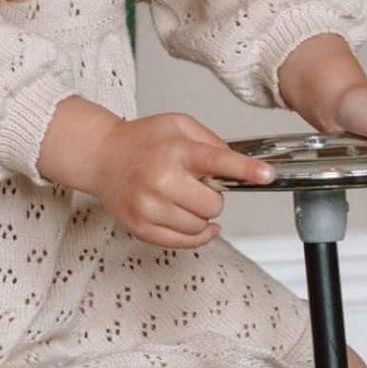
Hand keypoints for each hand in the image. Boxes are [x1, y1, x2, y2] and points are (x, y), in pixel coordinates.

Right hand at [93, 112, 274, 247]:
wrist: (99, 157)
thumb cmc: (140, 141)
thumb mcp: (178, 124)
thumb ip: (210, 141)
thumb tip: (237, 164)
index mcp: (175, 152)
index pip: (218, 162)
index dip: (247, 170)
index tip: (267, 175)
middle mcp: (162, 181)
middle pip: (213, 204)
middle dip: (212, 196)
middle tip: (196, 184)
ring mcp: (150, 208)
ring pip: (200, 226)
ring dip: (200, 215)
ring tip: (183, 198)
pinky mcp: (141, 228)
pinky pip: (184, 242)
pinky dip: (196, 235)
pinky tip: (192, 221)